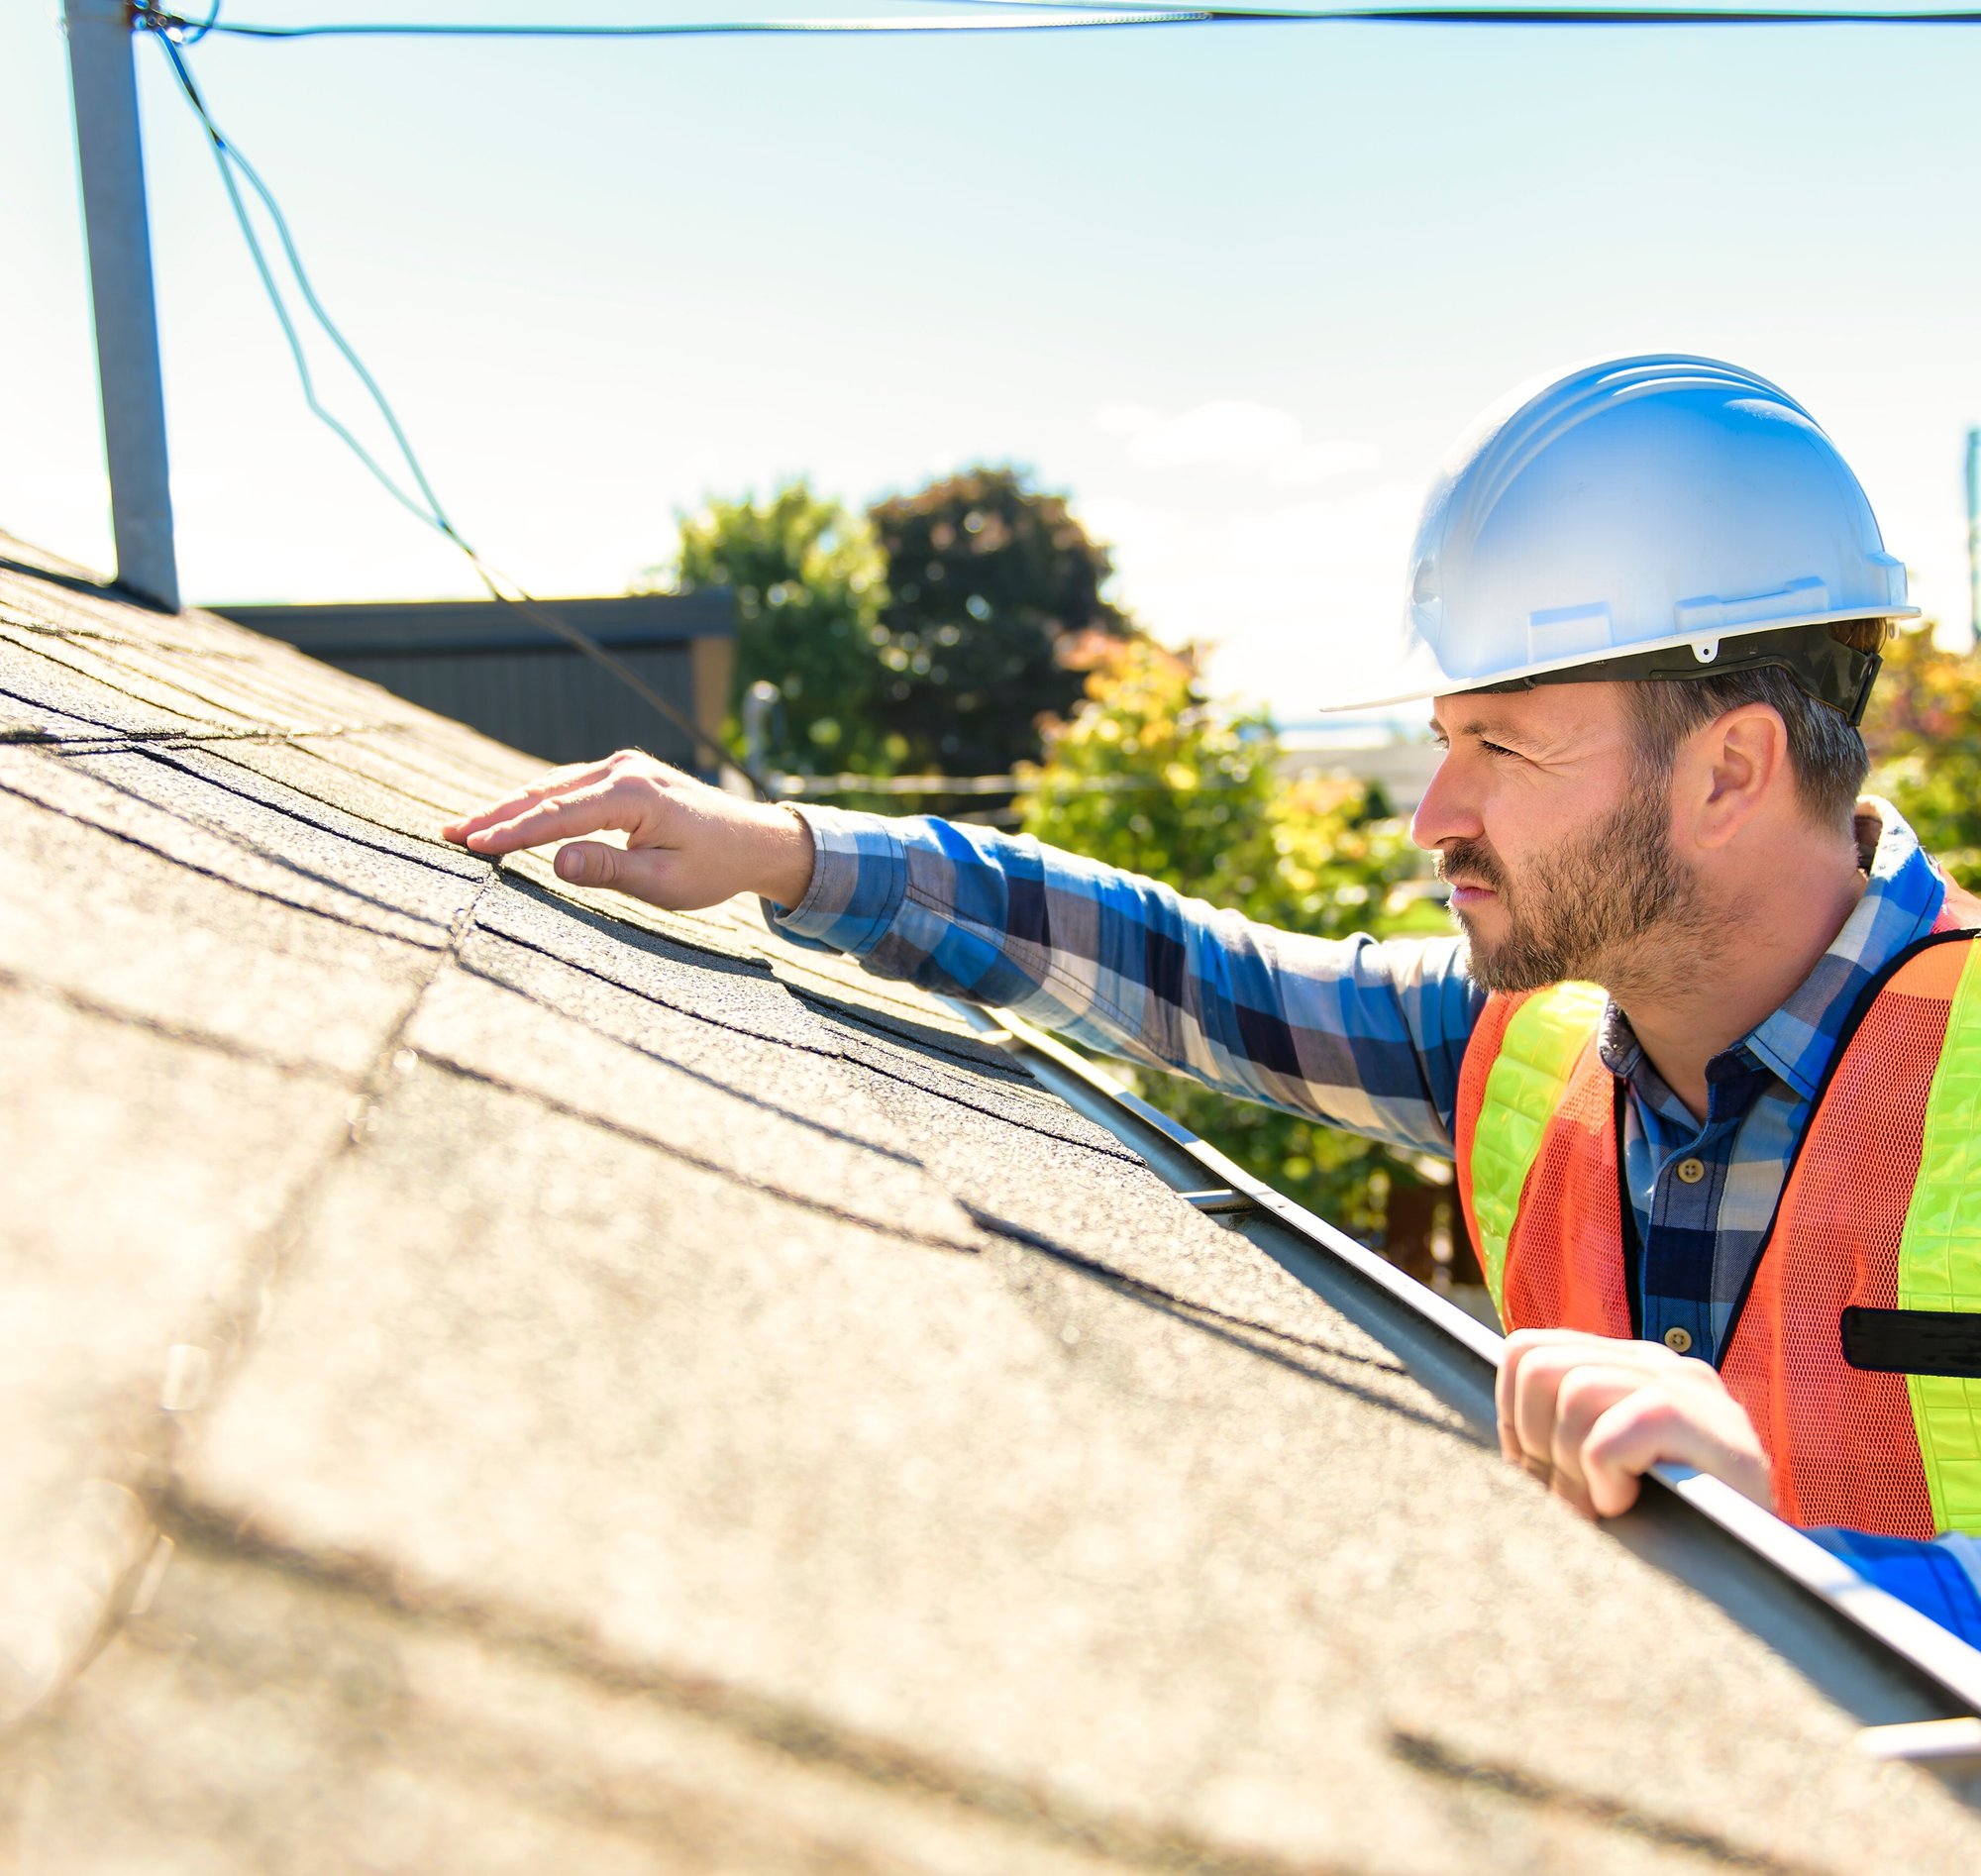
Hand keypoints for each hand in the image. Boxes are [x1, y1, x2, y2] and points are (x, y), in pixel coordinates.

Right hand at [440, 750, 814, 911]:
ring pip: (552, 785)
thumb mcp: (664, 880)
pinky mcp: (623, 774)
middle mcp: (625, 769)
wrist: (753, 840)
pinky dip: (535, 801)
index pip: (558, 815)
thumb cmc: (713, 867)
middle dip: (495, 815)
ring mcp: (623, 766)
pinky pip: (569, 785)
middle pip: (545, 792)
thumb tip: (555, 861)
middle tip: (448, 834)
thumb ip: (609, 870)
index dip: (512, 833)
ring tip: (464, 827)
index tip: (472, 847)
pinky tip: (507, 816)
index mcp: (634, 794)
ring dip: (509, 806)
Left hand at [1496, 1328, 1773, 1519]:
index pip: (1526, 1351)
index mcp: (1622, 1364)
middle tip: (1573, 1495)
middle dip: (1538, 1443)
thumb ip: (1556, 1436)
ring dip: (1573, 1467)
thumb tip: (1496, 1445)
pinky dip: (1605, 1478)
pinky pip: (1615, 1435)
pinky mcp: (1711, 1425)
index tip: (1537, 1469)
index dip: (1512, 1415)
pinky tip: (1627, 1503)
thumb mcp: (1600, 1468)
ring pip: (1574, 1393)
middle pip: (1539, 1367)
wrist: (1768, 1573)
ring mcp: (1688, 1386)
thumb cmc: (1668, 1525)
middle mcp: (1655, 1361)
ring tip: (1602, 1505)